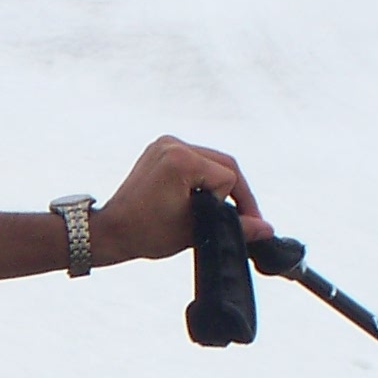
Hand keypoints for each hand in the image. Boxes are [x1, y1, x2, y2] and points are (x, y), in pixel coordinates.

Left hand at [88, 136, 264, 265]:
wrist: (110, 231)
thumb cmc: (145, 233)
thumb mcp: (194, 231)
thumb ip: (235, 227)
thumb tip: (267, 229)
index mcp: (180, 160)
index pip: (227, 177)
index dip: (236, 204)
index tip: (240, 224)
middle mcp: (173, 144)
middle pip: (224, 163)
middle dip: (236, 192)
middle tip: (246, 217)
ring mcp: (165, 143)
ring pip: (212, 160)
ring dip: (221, 184)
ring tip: (225, 210)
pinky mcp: (161, 148)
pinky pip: (195, 159)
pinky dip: (204, 177)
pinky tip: (205, 197)